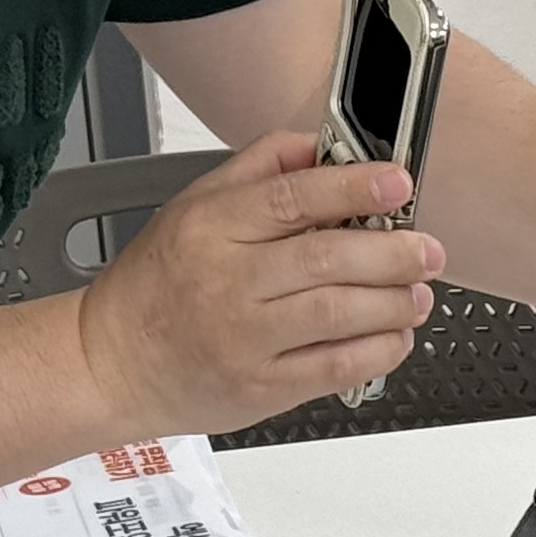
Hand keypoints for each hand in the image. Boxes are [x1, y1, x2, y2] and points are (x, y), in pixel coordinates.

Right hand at [72, 131, 440, 430]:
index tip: (397, 183)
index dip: (354, 187)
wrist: (109, 364)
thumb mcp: (193, 205)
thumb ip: (260, 168)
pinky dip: (378, 350)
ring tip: (417, 292)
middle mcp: (227, 284)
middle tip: (426, 249)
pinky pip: (335, 367)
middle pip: (327, 259)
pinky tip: (394, 335)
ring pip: (338, 315)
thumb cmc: (154, 286)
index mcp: (211, 229)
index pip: (293, 198)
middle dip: (392, 252)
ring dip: (393, 302)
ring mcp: (245, 341)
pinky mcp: (262, 389)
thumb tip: (321, 147)